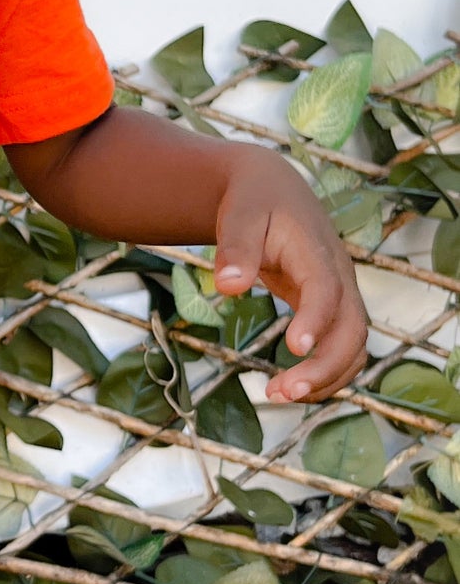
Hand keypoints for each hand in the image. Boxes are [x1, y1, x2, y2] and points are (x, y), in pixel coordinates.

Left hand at [212, 154, 369, 402]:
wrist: (272, 188)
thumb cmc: (254, 200)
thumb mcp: (240, 213)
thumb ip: (235, 247)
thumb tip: (228, 286)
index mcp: (315, 251)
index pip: (326, 289)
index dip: (316, 319)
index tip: (294, 348)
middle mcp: (338, 275)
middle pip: (352, 328)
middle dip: (324, 366)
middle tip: (280, 392)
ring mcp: (340, 293)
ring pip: (354, 345)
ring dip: (325, 378)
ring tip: (276, 395)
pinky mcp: (332, 307)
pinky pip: (343, 347)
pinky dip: (325, 374)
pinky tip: (290, 388)